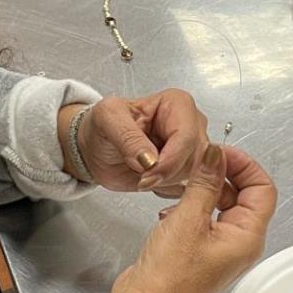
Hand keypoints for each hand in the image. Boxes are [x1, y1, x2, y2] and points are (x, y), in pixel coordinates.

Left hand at [61, 91, 208, 194]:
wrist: (96, 149)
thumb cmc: (103, 127)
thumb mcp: (106, 120)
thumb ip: (127, 136)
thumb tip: (150, 159)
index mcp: (177, 104)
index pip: (187, 136)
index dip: (169, 160)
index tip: (147, 172)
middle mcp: (190, 124)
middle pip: (196, 158)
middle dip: (167, 173)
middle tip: (142, 178)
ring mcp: (191, 148)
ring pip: (194, 175)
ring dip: (165, 181)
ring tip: (141, 174)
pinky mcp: (186, 169)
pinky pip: (188, 187)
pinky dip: (166, 188)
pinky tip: (149, 180)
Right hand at [105, 145, 277, 292]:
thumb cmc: (166, 280)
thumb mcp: (187, 220)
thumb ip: (205, 182)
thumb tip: (216, 155)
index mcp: (247, 238)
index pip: (263, 188)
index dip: (244, 164)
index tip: (220, 152)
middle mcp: (239, 244)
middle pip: (245, 195)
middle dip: (223, 174)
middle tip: (199, 162)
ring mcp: (220, 250)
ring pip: (223, 206)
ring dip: (205, 190)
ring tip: (182, 184)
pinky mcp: (201, 253)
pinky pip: (205, 219)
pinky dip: (192, 206)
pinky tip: (171, 208)